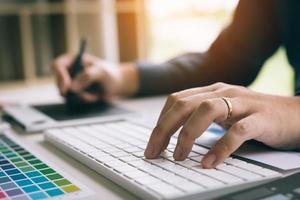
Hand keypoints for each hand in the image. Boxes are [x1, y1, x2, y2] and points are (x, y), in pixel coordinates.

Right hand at [52, 53, 138, 101]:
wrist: (117, 84)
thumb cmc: (109, 74)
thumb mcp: (101, 72)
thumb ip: (87, 77)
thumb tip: (72, 88)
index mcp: (73, 60)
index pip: (58, 65)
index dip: (60, 76)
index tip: (67, 87)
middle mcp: (69, 72)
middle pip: (59, 82)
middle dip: (70, 91)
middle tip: (82, 96)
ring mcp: (71, 84)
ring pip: (66, 94)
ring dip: (80, 97)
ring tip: (95, 95)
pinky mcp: (75, 94)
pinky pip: (73, 101)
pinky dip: (83, 101)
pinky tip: (95, 97)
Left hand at [144, 82, 299, 167]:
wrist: (296, 114)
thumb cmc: (256, 115)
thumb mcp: (224, 112)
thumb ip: (203, 117)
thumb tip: (175, 135)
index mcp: (212, 91)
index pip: (176, 101)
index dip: (160, 122)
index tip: (152, 144)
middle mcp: (223, 92)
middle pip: (184, 105)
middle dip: (164, 130)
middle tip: (154, 152)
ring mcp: (242, 103)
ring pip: (206, 111)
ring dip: (187, 135)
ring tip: (179, 156)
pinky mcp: (260, 118)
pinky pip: (237, 131)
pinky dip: (221, 147)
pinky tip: (209, 162)